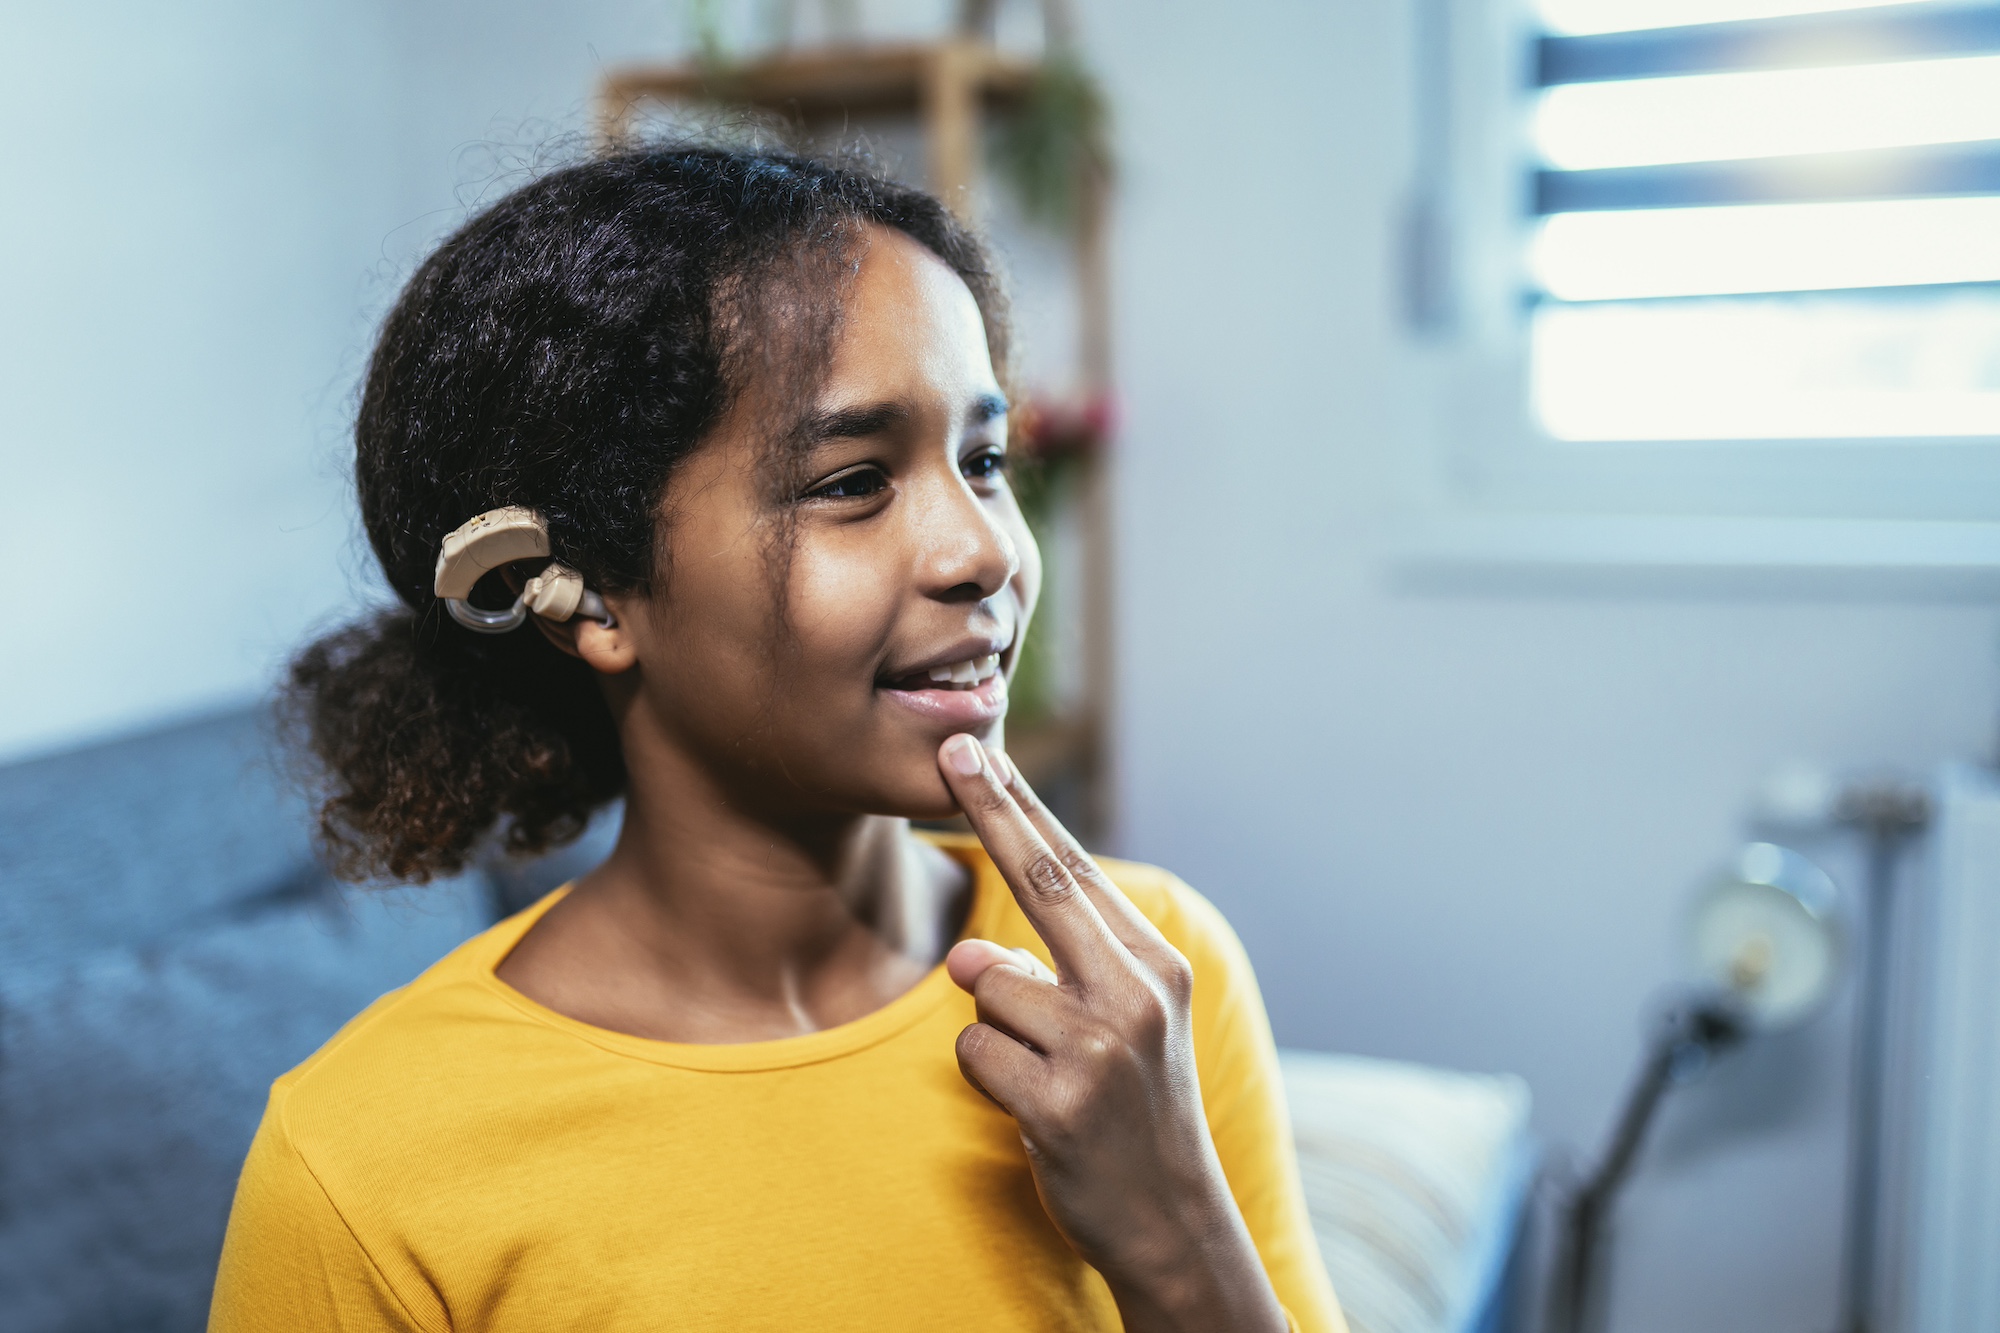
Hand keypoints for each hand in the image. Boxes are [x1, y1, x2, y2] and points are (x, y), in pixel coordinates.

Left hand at [936, 734, 1288, 1332]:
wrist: (1173, 1219)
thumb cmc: (1131, 1110)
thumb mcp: (1108, 1030)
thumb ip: (1043, 977)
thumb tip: (969, 959)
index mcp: (1152, 964)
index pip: (1072, 870)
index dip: (1019, 809)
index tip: (977, 754)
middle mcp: (1135, 993)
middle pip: (1042, 883)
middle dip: (992, 811)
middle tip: (951, 751)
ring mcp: (1100, 1047)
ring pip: (988, 988)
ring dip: (995, 1030)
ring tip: (1047, 1076)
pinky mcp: (1061, 1101)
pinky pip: (974, 1051)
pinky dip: (987, 1077)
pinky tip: (1035, 1109)